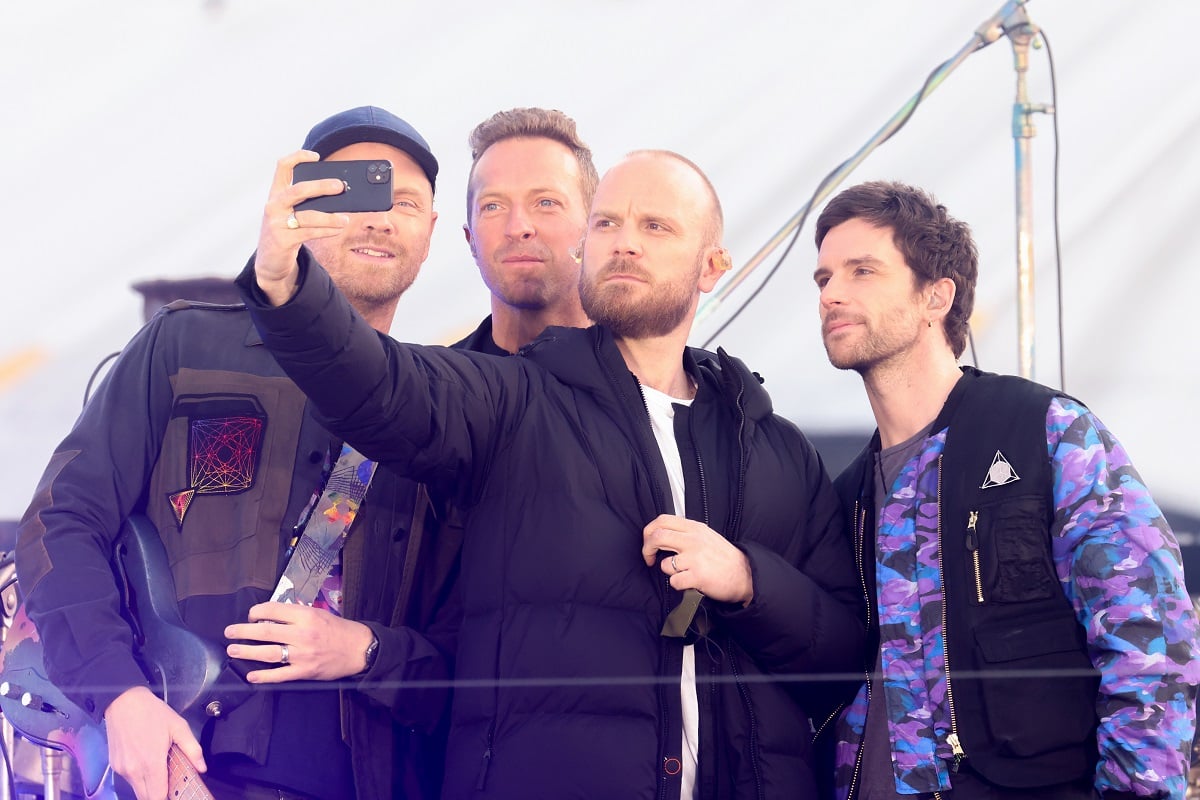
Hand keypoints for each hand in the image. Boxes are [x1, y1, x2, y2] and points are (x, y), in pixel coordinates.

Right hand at [104, 686, 204, 799]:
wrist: (123, 701)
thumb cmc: (152, 712)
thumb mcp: (178, 726)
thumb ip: (192, 749)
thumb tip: (202, 767)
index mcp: (151, 763)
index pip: (157, 796)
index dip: (168, 797)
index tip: (178, 792)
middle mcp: (134, 771)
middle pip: (146, 797)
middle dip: (159, 795)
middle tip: (171, 783)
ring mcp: (122, 769)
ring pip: (137, 789)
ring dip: (149, 787)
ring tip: (161, 770)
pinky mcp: (114, 765)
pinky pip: (129, 780)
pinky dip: (139, 778)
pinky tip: (147, 762)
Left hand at [224, 601, 374, 683]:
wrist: (359, 649)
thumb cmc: (338, 629)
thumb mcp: (319, 614)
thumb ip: (296, 614)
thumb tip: (271, 616)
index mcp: (306, 616)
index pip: (273, 611)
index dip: (256, 612)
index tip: (250, 615)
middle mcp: (302, 634)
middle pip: (265, 631)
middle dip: (243, 631)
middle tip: (230, 632)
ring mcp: (302, 654)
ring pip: (268, 653)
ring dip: (247, 651)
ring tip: (233, 650)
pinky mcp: (304, 671)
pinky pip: (279, 675)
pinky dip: (263, 676)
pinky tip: (251, 675)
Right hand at [254, 149, 349, 304]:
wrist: (270, 261)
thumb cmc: (287, 231)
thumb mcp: (291, 213)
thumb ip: (307, 203)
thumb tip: (339, 195)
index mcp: (276, 193)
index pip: (282, 167)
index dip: (298, 157)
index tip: (316, 156)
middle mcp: (273, 205)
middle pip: (298, 190)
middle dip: (320, 186)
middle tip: (340, 186)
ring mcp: (276, 223)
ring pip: (307, 216)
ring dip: (329, 217)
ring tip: (345, 219)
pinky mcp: (283, 240)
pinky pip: (309, 233)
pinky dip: (326, 231)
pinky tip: (337, 229)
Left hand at [641, 514, 753, 605]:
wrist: (745, 574)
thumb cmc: (724, 557)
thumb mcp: (706, 535)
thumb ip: (686, 532)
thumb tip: (661, 533)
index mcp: (695, 528)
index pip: (662, 521)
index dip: (649, 532)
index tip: (649, 543)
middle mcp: (694, 540)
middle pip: (657, 538)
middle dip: (647, 550)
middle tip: (650, 559)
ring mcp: (695, 558)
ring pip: (664, 564)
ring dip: (670, 572)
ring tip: (684, 572)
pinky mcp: (697, 576)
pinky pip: (674, 582)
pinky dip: (679, 585)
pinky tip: (690, 581)